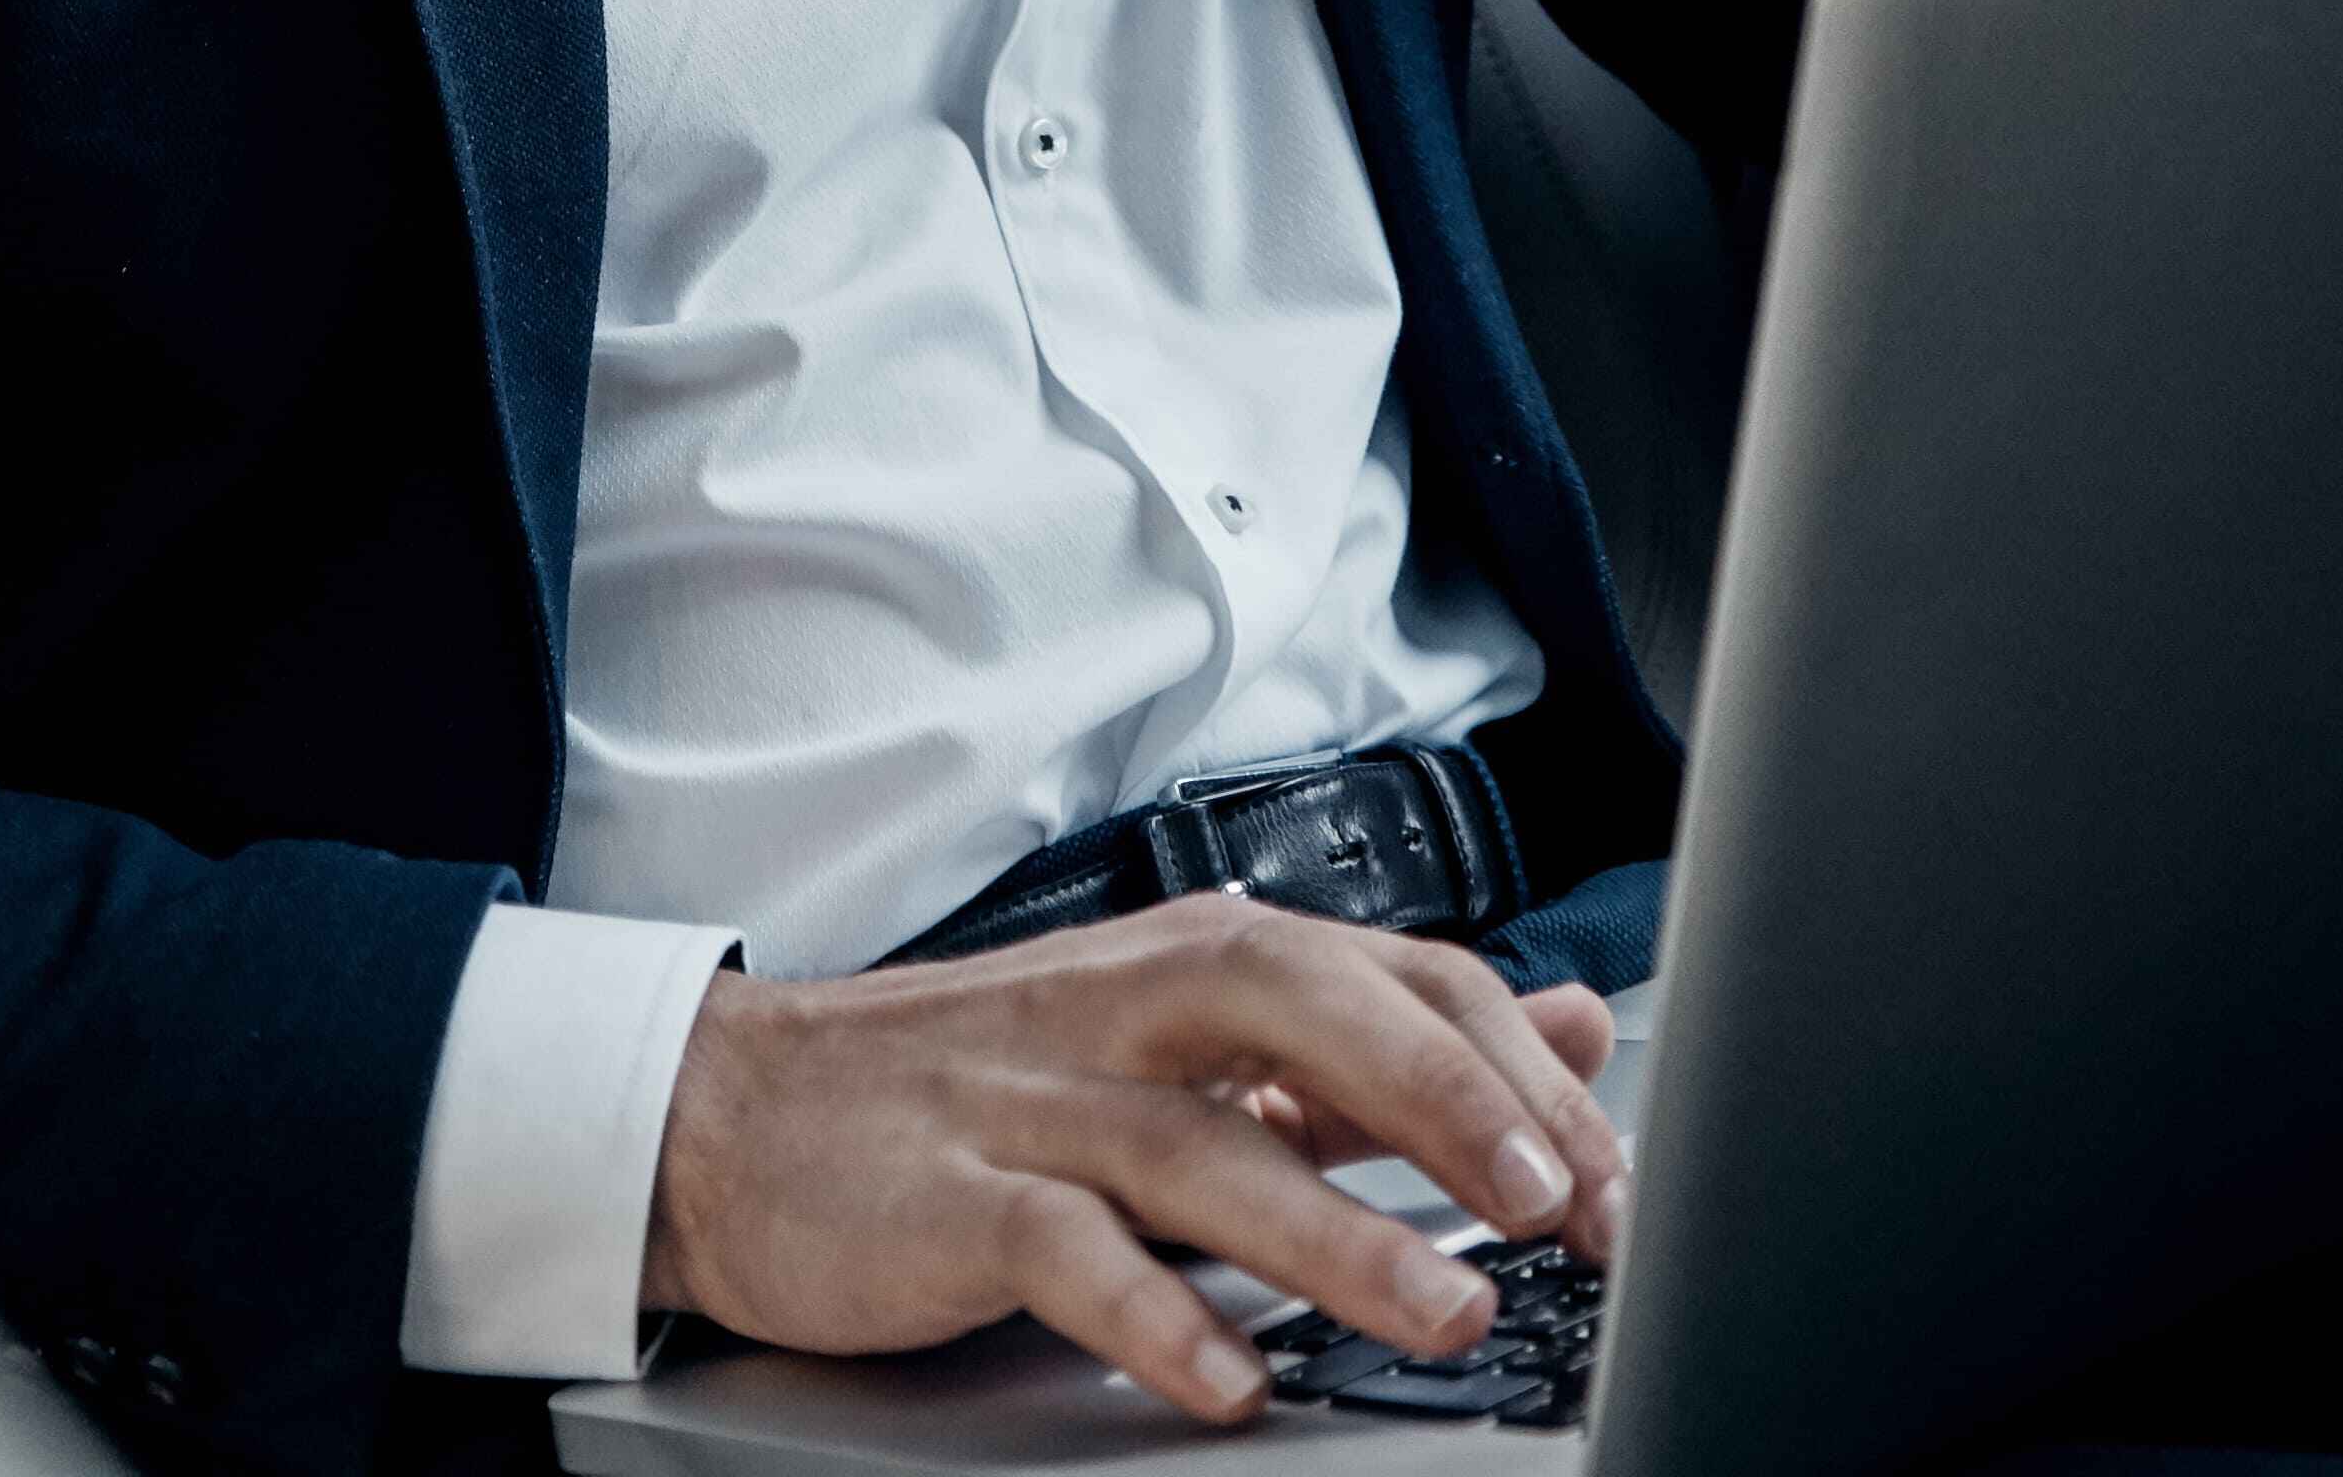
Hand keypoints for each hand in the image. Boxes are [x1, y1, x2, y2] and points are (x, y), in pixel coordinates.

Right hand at [641, 895, 1627, 1425]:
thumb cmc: (976, 1086)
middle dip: (1451, 1102)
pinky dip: (1156, 1316)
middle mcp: (1129, 1011)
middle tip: (1560, 1206)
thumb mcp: (1188, 1045)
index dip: (1516, 1074)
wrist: (735, 1112)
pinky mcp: (950, 1194)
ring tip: (1446, 1314)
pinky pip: (1065, 1250)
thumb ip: (1372, 1051)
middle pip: (1311, 1011)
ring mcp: (1035, 1099)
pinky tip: (1231, 1378)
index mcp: (1200, 965)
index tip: (1607, 1182)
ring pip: (1206, 1145)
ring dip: (1340, 1234)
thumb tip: (1571, 1033)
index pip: (1395, 977)